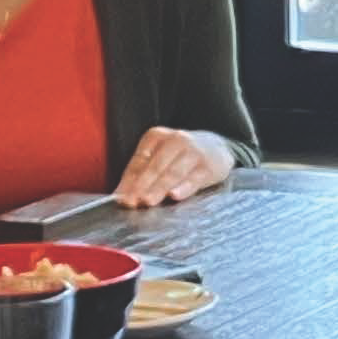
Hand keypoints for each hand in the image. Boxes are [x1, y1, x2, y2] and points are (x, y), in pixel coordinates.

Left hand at [114, 128, 234, 206]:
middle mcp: (175, 140)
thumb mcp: (160, 156)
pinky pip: (194, 179)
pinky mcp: (208, 166)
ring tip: (147, 201)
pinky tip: (174, 196)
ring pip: (172, 173)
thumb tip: (120, 196)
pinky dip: (183, 188)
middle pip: (155, 167)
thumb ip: (141, 174)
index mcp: (156, 136)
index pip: (139, 161)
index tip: (120, 198)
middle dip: (141, 186)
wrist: (217, 147)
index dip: (129, 181)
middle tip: (131, 202)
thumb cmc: (180, 156)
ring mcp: (193, 152)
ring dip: (158, 188)